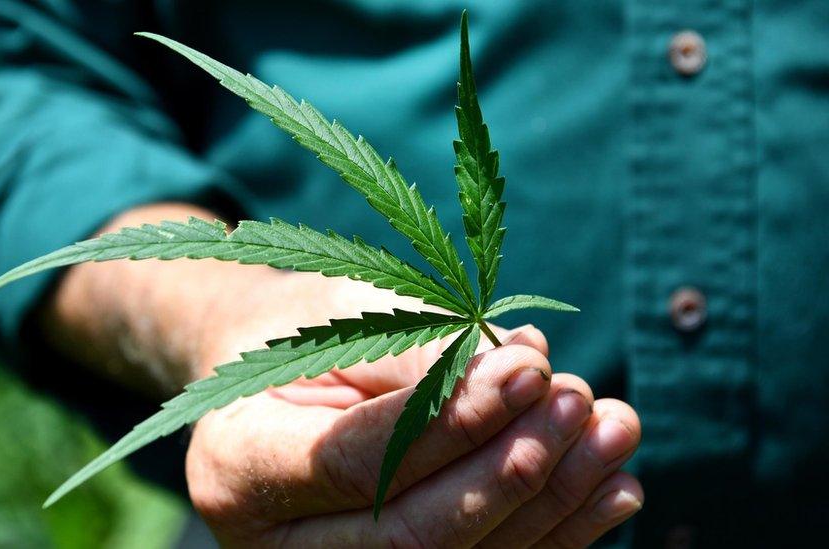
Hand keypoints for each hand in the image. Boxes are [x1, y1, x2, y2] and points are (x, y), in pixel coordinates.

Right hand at [187, 274, 642, 547]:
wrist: (277, 381)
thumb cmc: (304, 330)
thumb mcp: (341, 312)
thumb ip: (419, 348)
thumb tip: (525, 376)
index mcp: (236, 466)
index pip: (355, 463)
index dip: (450, 424)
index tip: (528, 372)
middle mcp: (275, 546)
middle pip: (411, 537)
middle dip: (510, 472)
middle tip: (579, 404)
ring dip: (552, 505)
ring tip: (615, 431)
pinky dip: (555, 537)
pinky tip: (614, 489)